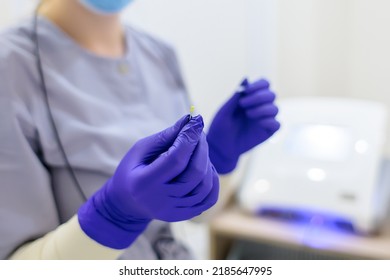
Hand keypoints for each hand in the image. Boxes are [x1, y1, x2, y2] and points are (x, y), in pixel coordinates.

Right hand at [78, 115, 218, 248]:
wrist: (126, 205)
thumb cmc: (131, 171)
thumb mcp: (140, 150)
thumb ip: (165, 137)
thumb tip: (189, 121)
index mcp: (145, 183)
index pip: (175, 159)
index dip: (189, 138)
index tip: (196, 121)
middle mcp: (161, 200)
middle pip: (194, 173)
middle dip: (201, 148)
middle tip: (199, 133)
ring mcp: (174, 211)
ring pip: (204, 186)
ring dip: (207, 163)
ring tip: (198, 151)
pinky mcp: (183, 215)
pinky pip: (208, 199)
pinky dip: (212, 181)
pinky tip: (206, 168)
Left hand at [207, 78, 279, 173]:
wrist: (220, 147)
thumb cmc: (220, 127)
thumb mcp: (225, 111)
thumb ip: (236, 96)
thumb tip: (246, 78)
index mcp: (250, 98)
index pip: (265, 84)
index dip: (259, 85)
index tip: (247, 91)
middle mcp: (260, 107)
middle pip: (272, 94)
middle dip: (258, 97)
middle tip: (243, 104)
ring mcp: (264, 120)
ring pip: (275, 108)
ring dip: (262, 109)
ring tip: (248, 114)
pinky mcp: (267, 132)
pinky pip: (277, 124)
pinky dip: (269, 121)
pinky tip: (258, 123)